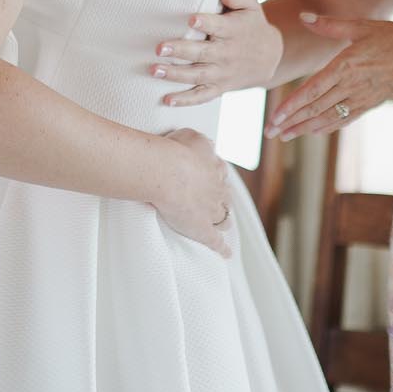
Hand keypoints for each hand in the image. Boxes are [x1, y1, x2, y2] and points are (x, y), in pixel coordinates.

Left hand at [148, 0, 279, 107]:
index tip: (191, 18)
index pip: (219, 26)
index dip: (206, 22)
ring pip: (197, 76)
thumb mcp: (252, 6)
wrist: (270, 57)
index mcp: (233, 31)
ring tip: (154, 70)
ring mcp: (222, 73)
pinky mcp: (219, 86)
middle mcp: (227, 54)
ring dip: (175, 74)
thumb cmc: (252, 25)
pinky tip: (167, 100)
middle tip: (160, 48)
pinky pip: (202, 96)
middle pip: (202, 53)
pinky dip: (185, 100)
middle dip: (181, 51)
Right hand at [149, 127, 233, 257]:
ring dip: (224, 221)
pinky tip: (226, 254)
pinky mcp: (203, 230)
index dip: (216, 178)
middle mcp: (218, 190)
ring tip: (224, 226)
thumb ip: (203, 142)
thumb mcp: (192, 137)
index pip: (220, 174)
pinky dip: (222, 249)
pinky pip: (216, 242)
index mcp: (215, 168)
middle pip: (225, 197)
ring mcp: (212, 211)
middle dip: (223, 200)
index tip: (212, 179)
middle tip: (218, 203)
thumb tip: (210, 144)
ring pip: (224, 219)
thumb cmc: (174, 151)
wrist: (166, 172)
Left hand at [265, 14, 392, 140]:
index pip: (312, 91)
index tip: (274, 117)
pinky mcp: (370, 104)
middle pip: (315, 108)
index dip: (291, 106)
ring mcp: (361, 98)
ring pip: (327, 117)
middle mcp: (351, 86)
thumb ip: (330, 25)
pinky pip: (344, 119)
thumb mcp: (363, 26)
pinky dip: (327, 127)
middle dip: (290, 122)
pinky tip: (313, 131)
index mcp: (346, 66)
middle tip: (269, 133)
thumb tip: (303, 17)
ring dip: (304, 128)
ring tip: (284, 137)